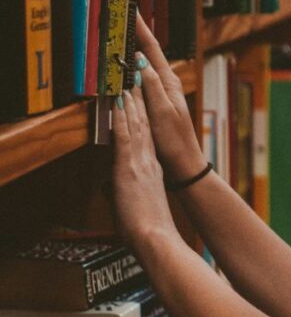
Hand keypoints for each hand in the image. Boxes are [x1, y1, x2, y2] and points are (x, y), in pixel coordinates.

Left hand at [112, 89, 177, 243]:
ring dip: (132, 101)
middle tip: (136, 79)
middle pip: (144, 124)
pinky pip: (125, 135)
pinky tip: (120, 102)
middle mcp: (148, 161)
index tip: (139, 98)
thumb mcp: (135, 205)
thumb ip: (122, 192)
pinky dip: (123, 117)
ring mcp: (140, 162)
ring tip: (129, 81)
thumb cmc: (148, 229)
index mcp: (152, 170)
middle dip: (139, 100)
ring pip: (136, 124)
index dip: (143, 116)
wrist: (155, 238)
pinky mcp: (129, 167)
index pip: (146, 137)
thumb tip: (109, 189)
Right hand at [134, 13, 205, 182]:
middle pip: (148, 52)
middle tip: (122, 13)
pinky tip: (124, 64)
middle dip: (135, 32)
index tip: (131, 10)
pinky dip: (131, 67)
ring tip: (120, 30)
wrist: (184, 164)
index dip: (140, 28)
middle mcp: (166, 83)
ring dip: (133, 47)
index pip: (152, 49)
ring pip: (143, 63)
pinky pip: (140, 78)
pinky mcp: (155, 102)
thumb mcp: (162, 112)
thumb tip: (140, 61)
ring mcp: (161, 92)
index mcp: (169, 82)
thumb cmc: (175, 141)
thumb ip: (152, 87)